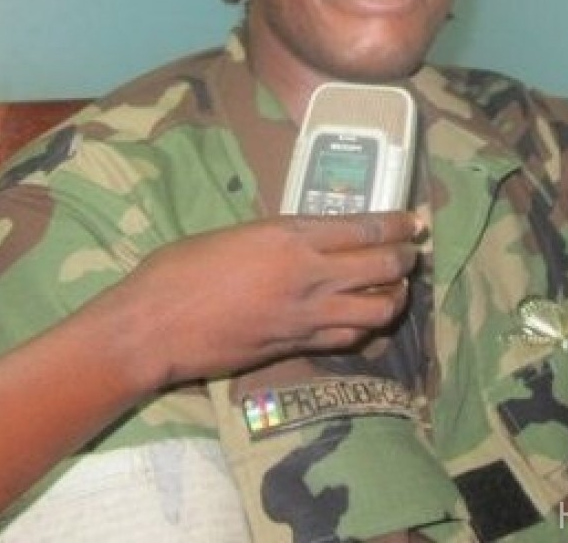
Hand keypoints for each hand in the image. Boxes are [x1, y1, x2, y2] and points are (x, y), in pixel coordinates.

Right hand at [101, 211, 421, 388]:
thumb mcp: (235, 234)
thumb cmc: (180, 269)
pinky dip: (366, 327)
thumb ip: (278, 238)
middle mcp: (309, 274)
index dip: (396, 223)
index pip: (364, 228)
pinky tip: (366, 320)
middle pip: (382, 266)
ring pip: (376, 309)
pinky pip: (349, 337)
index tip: (413, 220)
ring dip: (394, 297)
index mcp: (290, 236)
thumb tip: (306, 240)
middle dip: (405, 258)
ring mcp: (306, 316)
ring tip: (396, 288)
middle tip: (411, 253)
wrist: (154, 327)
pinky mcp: (297, 347)